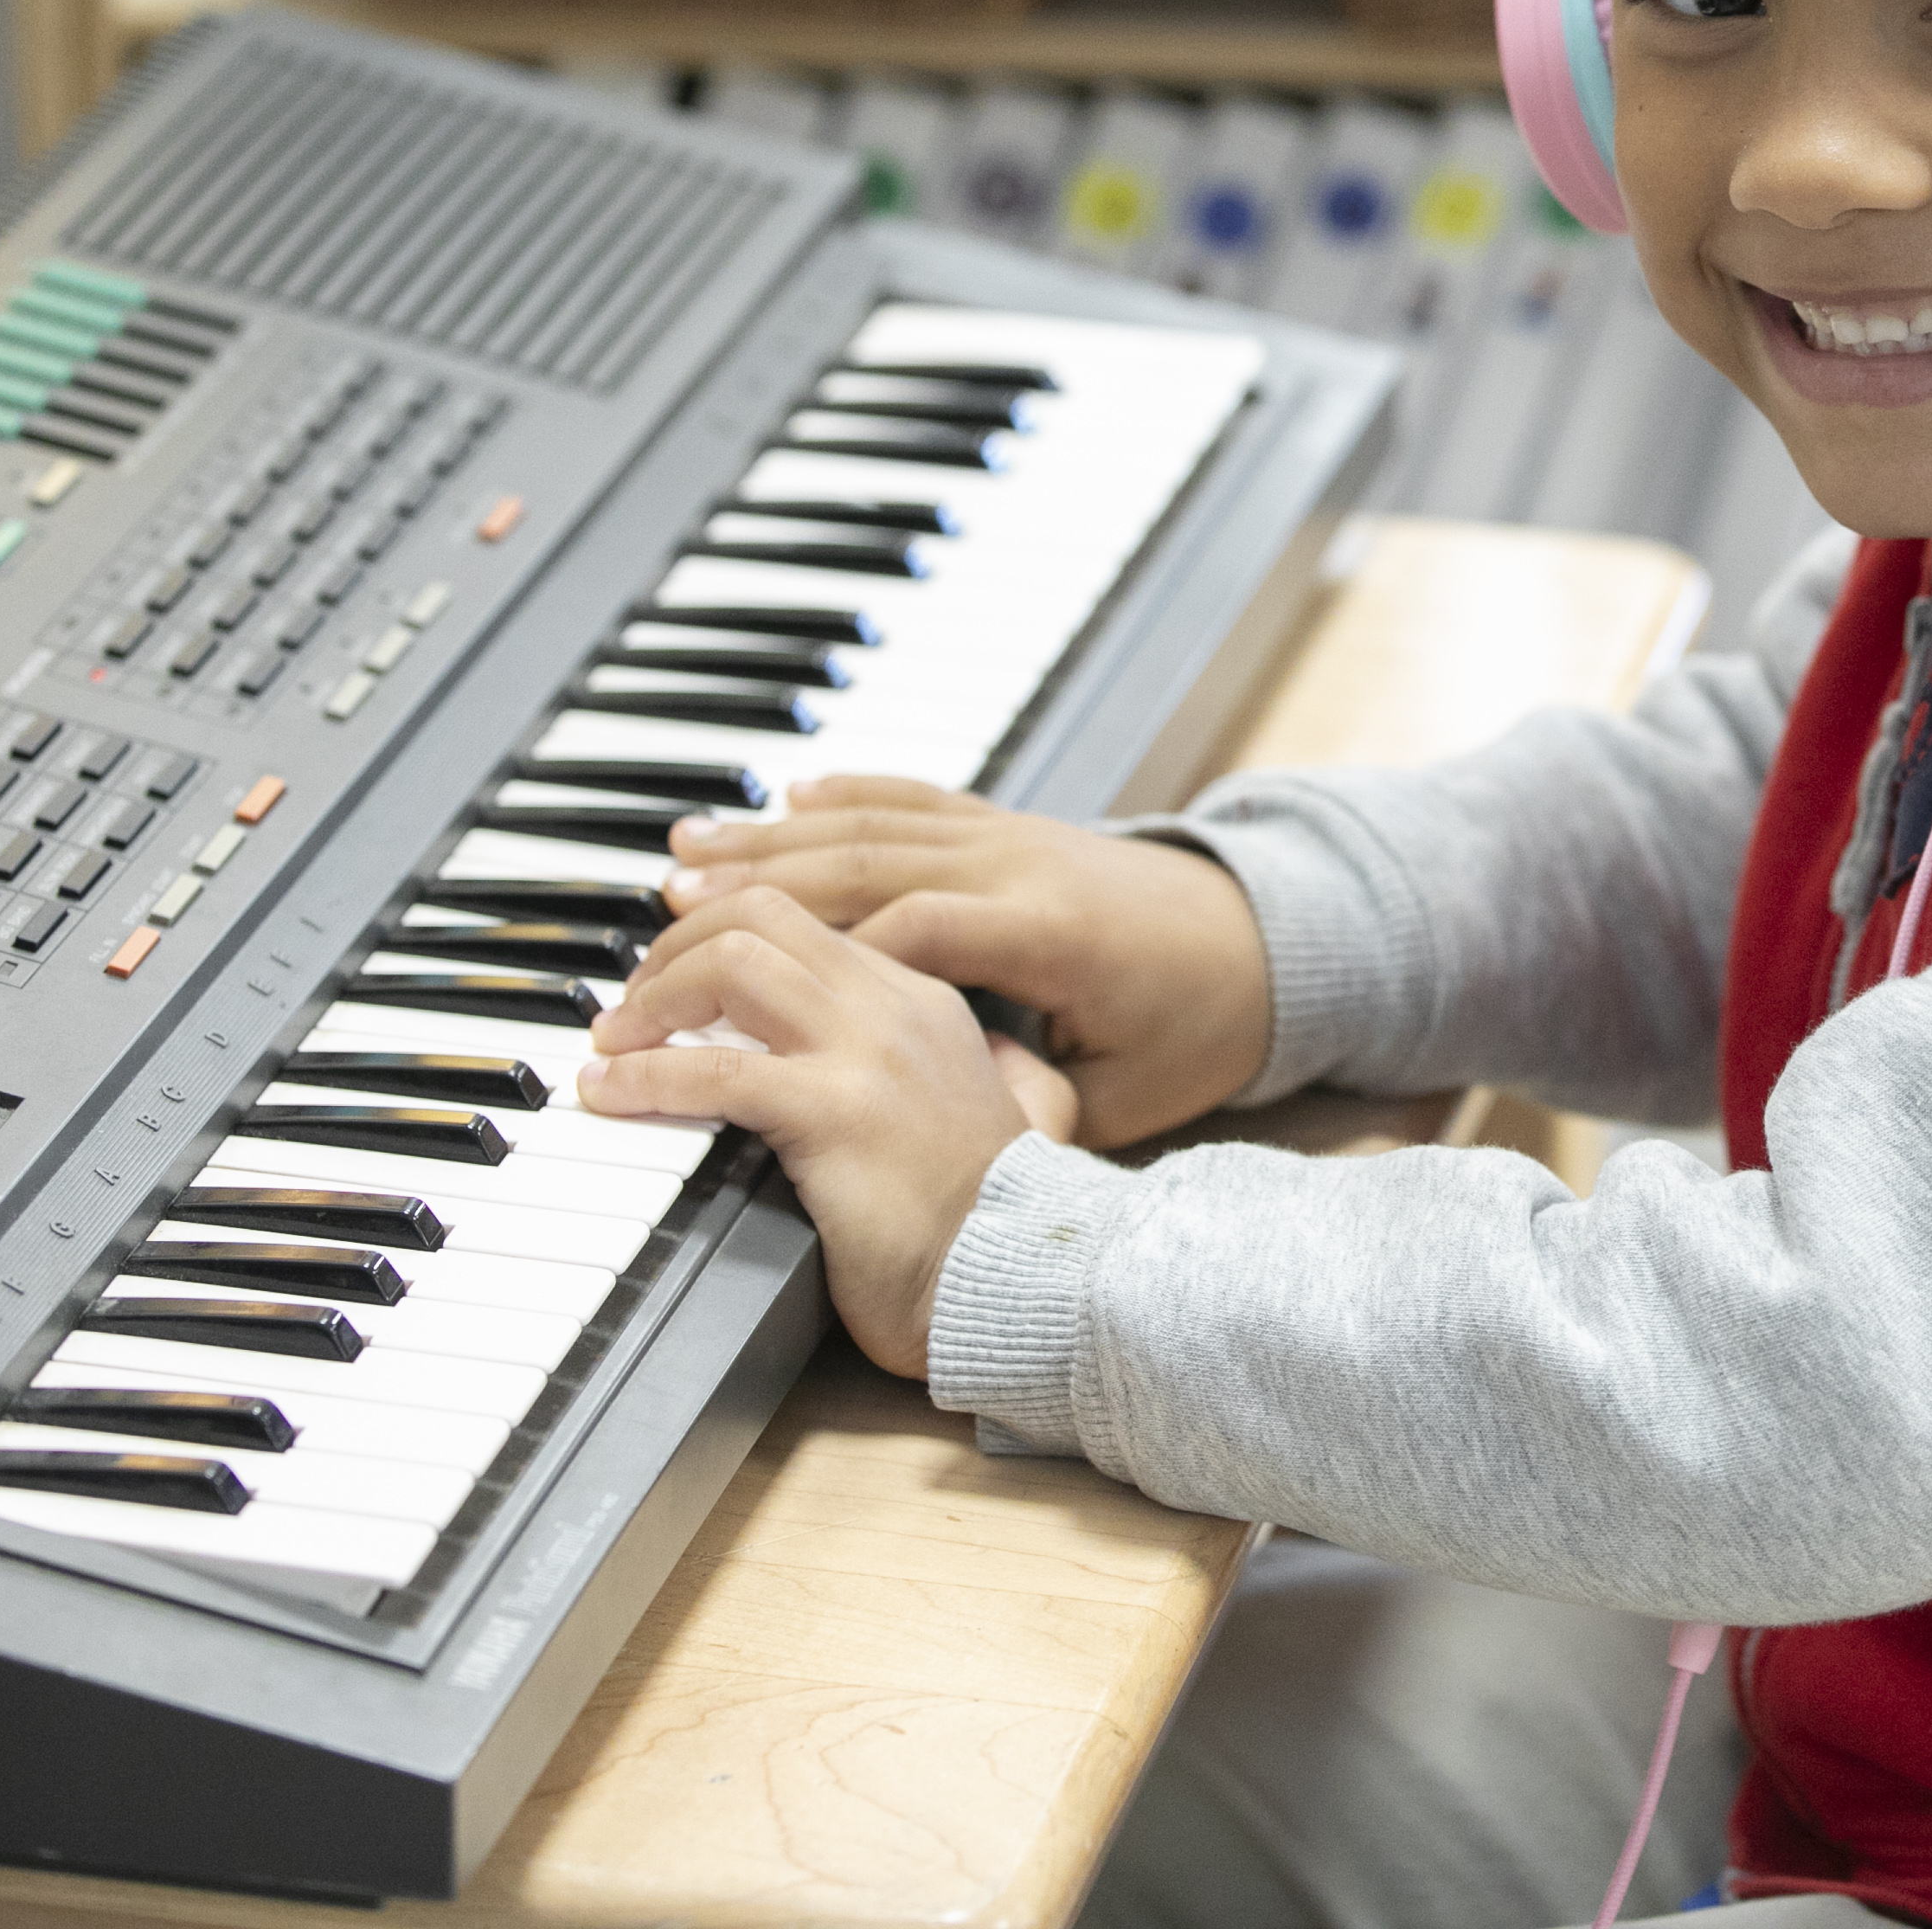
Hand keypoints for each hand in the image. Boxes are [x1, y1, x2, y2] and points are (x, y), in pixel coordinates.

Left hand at [578, 887, 1077, 1377]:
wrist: (1019, 1278)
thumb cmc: (1004, 1221)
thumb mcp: (1032, 1116)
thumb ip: (1019, 1071)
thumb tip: (1010, 1052)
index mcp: (929, 1002)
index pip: (807, 926)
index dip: (727, 938)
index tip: (680, 978)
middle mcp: (894, 1008)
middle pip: (761, 915)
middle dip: (677, 943)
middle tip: (634, 998)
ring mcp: (865, 1053)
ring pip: (731, 962)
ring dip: (651, 996)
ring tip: (613, 1042)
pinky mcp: (830, 1112)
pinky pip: (711, 1070)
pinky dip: (642, 1075)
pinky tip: (610, 1094)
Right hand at [663, 779, 1274, 1147]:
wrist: (1269, 942)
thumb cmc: (1200, 1028)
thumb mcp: (1125, 1095)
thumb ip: (1032, 1105)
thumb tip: (948, 1136)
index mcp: (1047, 931)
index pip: (914, 927)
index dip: (818, 959)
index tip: (737, 999)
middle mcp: (1020, 866)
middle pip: (866, 865)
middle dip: (756, 892)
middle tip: (662, 922)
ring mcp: (1012, 836)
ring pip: (871, 825)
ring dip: (771, 841)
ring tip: (680, 862)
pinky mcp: (1010, 825)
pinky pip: (910, 797)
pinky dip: (841, 797)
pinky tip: (780, 799)